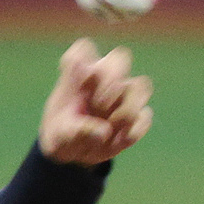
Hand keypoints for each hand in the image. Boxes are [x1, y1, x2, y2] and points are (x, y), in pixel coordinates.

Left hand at [39, 39, 152, 166]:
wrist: (71, 154)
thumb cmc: (61, 135)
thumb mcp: (58, 136)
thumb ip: (75, 130)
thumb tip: (104, 131)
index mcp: (80, 74)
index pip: (83, 50)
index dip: (83, 61)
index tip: (79, 84)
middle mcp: (105, 79)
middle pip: (121, 58)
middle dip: (112, 81)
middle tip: (99, 105)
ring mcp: (124, 96)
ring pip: (142, 85)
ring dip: (128, 107)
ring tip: (111, 125)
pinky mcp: (136, 117)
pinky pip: (145, 117)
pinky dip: (133, 130)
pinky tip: (118, 140)